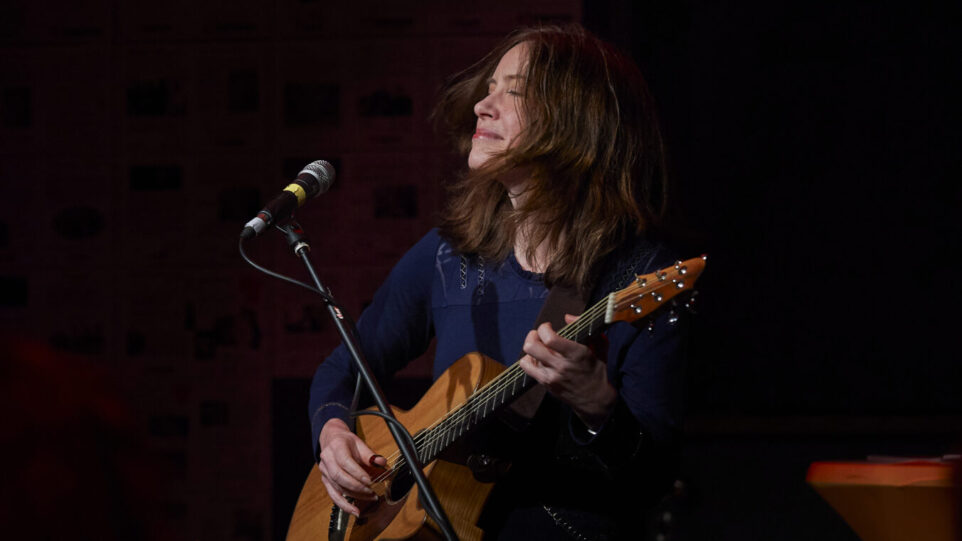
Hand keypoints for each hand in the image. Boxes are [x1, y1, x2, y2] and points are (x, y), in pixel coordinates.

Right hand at [317, 418, 387, 516]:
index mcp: (336, 447)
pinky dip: (344, 505)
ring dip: (354, 496)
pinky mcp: (326, 481)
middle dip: (357, 487)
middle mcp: (327, 459)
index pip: (345, 462)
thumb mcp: (359, 443)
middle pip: (339, 476)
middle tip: (371, 492)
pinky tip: (354, 510)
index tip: (369, 481)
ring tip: (369, 498)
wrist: (332, 440)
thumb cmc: (346, 442)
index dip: (357, 473)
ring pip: (337, 488)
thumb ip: (370, 455)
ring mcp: (325, 471)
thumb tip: (382, 462)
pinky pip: (333, 495)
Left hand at [518, 314, 616, 428]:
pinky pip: (527, 368)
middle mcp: (561, 365)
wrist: (595, 399)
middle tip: (539, 334)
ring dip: (531, 348)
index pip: (550, 338)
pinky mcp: (546, 384)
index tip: (549, 326)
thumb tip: (567, 316)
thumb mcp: (600, 345)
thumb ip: (585, 327)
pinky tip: (538, 358)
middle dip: (533, 335)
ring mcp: (552, 376)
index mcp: (576, 353)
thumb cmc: (597, 369)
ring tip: (539, 347)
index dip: (544, 328)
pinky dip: (529, 360)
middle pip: (532, 346)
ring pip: (527, 357)